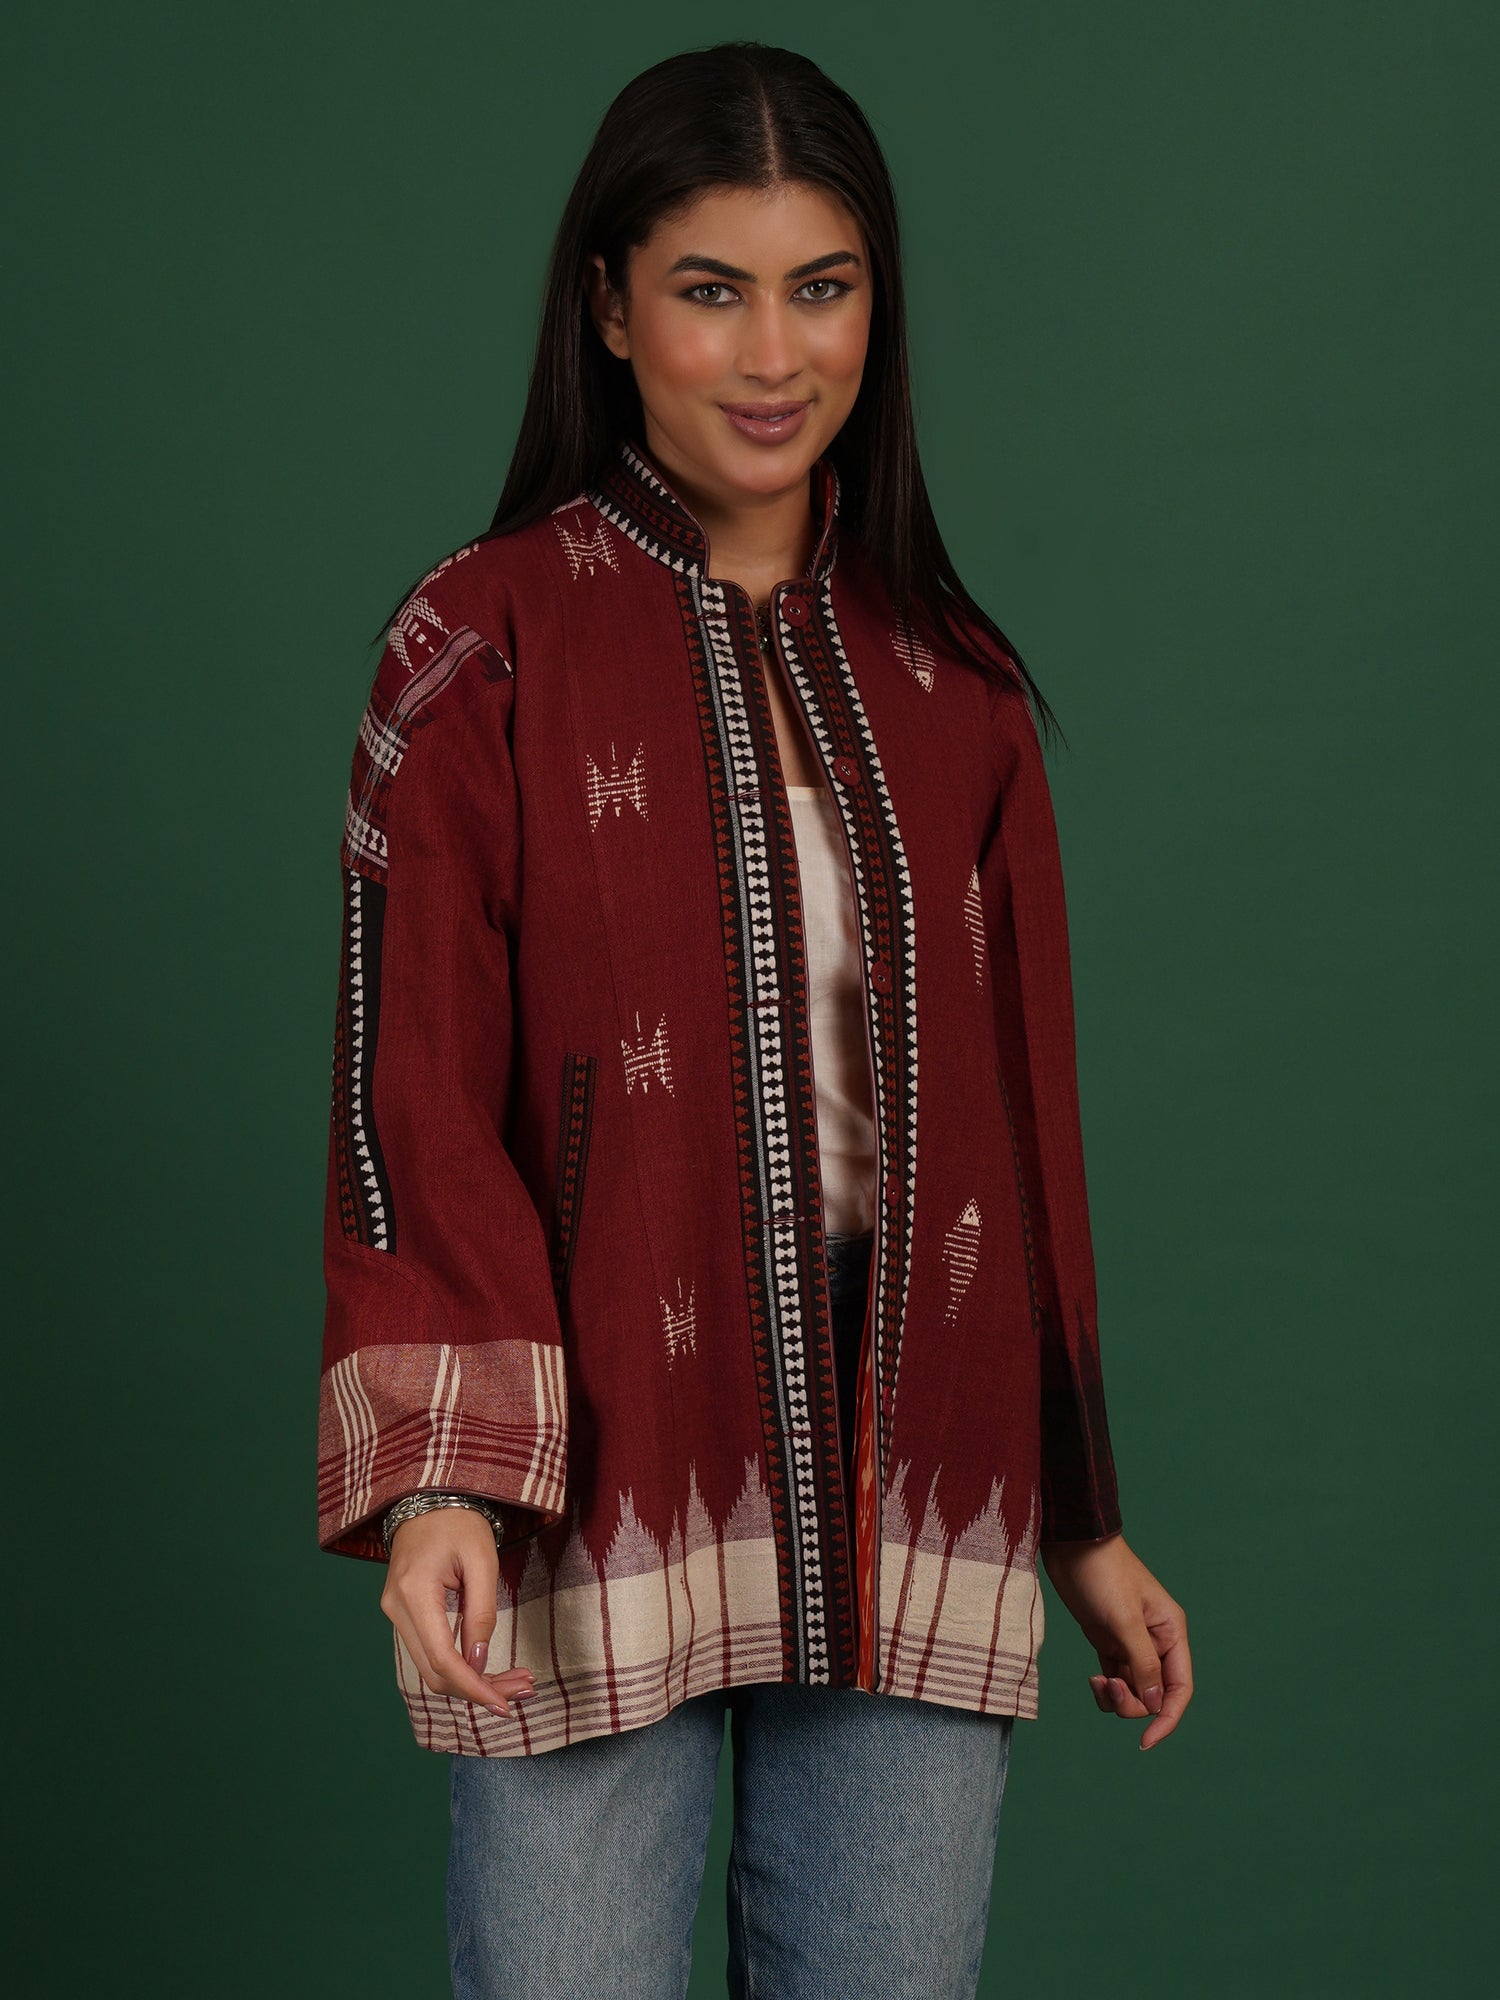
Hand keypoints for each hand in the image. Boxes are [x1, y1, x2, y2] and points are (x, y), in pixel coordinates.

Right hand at [379, 1507, 535, 1718]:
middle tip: (523, 1691)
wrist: (430, 1498)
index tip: (505, 1705)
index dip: (474, 1688)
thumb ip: (482, 1612)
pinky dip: (460, 1666)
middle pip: (435, 1673)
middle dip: (479, 1689)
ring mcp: (396, 1614)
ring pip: (432, 1668)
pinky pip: (430, 1651)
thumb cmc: (460, 1523)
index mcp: (414, 1594)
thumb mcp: (482, 1561)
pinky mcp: (404, 1615)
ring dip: (472, 1681)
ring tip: (516, 1682)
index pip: (442, 1659)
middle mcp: (396, 1610)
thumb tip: (478, 1662)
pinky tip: (489, 1669)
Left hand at [1039, 1532, 1190, 1750]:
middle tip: (1108, 1687)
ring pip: (1133, 1691)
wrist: (1070, 1545)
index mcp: (1171, 1632)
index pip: (1180, 1688)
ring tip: (1097, 1682)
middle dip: (1132, 1703)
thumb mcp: (1123, 1618)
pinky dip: (1106, 1690)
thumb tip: (1155, 1702)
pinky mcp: (1108, 1643)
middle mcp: (1156, 1642)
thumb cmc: (1102, 1573)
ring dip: (1116, 1698)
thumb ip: (1142, 1662)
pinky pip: (1115, 1682)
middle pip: (1154, 1695)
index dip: (1168, 1718)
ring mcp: (1131, 1644)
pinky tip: (1093, 1680)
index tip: (1146, 1741)